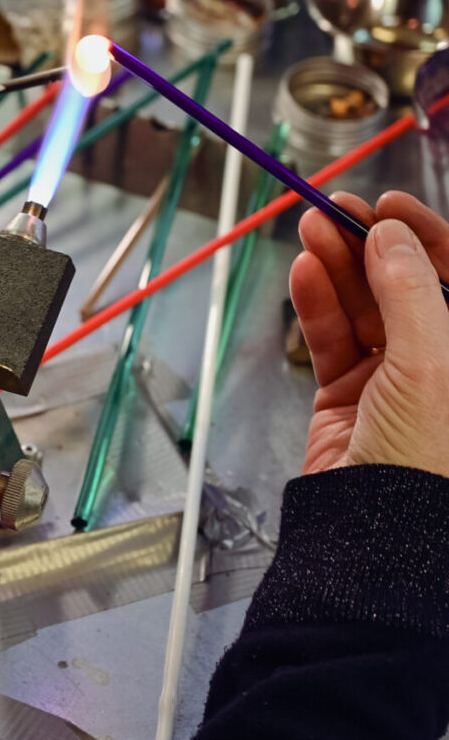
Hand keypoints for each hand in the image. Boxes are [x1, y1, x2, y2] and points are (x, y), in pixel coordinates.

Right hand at [291, 191, 448, 476]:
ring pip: (363, 305)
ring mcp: (393, 377)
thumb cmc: (426, 462)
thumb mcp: (428, 365)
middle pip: (405, 285)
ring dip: (336, 266)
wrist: (372, 534)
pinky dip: (316, 303)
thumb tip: (390, 234)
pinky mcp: (349, 392)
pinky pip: (332, 336)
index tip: (389, 205)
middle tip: (334, 209)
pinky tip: (304, 273)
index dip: (425, 237)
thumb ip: (408, 292)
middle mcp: (439, 363)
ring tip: (309, 230)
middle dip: (370, 245)